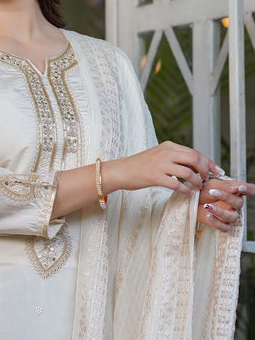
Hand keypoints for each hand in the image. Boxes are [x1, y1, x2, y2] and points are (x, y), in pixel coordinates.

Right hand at [106, 141, 222, 194]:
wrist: (121, 171)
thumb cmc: (140, 165)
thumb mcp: (159, 155)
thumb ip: (175, 157)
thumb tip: (195, 165)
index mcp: (168, 146)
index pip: (194, 152)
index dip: (208, 162)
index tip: (217, 170)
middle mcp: (166, 152)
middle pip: (195, 159)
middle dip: (205, 170)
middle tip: (209, 180)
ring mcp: (160, 164)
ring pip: (188, 172)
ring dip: (197, 182)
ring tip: (198, 188)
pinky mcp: (155, 176)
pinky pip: (177, 184)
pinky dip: (186, 190)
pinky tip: (188, 194)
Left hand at [196, 177, 254, 232]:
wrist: (190, 200)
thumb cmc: (202, 190)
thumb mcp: (211, 183)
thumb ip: (224, 186)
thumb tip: (237, 188)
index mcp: (235, 191)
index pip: (250, 190)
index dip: (249, 190)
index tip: (240, 188)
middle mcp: (234, 204)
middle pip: (239, 203)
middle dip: (226, 197)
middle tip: (211, 192)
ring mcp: (229, 214)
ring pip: (233, 217)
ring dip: (220, 212)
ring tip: (207, 206)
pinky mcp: (222, 224)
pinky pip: (225, 227)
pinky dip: (217, 222)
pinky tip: (208, 216)